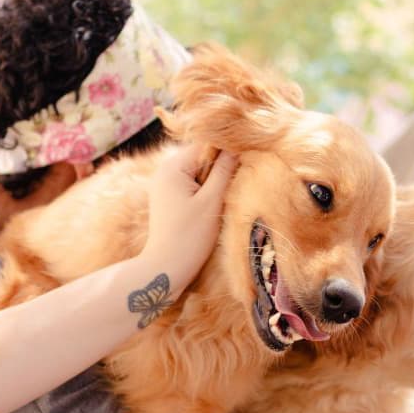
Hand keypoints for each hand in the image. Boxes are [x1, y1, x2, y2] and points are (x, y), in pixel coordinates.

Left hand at [140, 145, 235, 289]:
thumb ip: (225, 170)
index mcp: (173, 167)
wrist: (166, 268)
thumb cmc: (190, 237)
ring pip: (199, 172)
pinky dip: (206, 191)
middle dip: (221, 166)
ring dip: (215, 181)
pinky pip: (193, 185)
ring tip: (226, 196)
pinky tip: (215, 205)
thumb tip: (239, 145)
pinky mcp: (169, 199)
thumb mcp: (212, 201)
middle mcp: (165, 171)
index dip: (228, 150)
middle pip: (202, 157)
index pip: (206, 144)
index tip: (247, 160)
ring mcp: (165, 185)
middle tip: (240, 180)